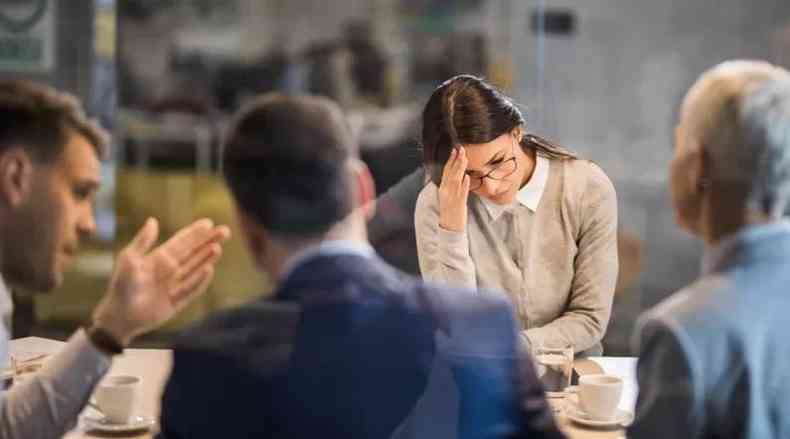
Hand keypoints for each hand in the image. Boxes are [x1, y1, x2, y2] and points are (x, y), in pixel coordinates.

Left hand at [91, 218, 230, 344]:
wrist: (118, 317)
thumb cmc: (121, 287)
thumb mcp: (128, 259)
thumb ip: (142, 241)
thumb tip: (153, 220)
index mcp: (159, 258)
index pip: (182, 242)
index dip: (195, 232)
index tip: (209, 223)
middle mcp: (170, 270)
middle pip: (194, 253)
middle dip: (208, 241)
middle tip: (225, 231)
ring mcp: (175, 286)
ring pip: (195, 269)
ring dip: (207, 258)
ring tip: (218, 248)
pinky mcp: (177, 302)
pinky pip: (192, 289)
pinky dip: (201, 280)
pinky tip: (209, 270)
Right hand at [438, 147, 469, 231]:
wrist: (449, 228)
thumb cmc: (450, 212)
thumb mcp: (448, 196)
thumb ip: (452, 186)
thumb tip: (460, 175)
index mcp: (443, 189)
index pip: (446, 171)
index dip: (450, 160)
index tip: (455, 150)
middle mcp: (446, 191)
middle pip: (451, 173)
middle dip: (456, 160)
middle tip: (461, 149)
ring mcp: (452, 197)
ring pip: (456, 180)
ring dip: (460, 168)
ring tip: (464, 158)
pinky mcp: (459, 204)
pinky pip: (462, 192)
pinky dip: (464, 184)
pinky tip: (467, 177)